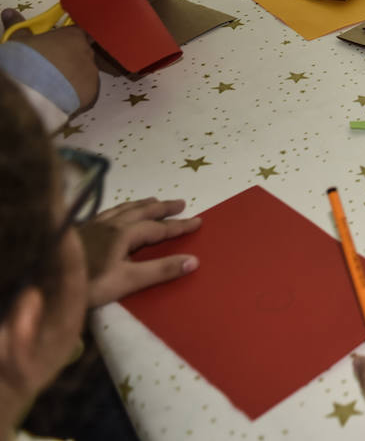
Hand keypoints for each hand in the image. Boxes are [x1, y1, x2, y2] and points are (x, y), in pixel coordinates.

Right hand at [1, 8, 98, 110]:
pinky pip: (87, 92)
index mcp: (74, 36)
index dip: (70, 40)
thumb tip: (9, 11)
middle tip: (51, 68)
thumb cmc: (24, 60)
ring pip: (85, 74)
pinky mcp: (92, 94)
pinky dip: (77, 94)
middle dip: (70, 59)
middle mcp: (88, 53)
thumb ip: (19, 26)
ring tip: (54, 86)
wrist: (27, 92)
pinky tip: (61, 97)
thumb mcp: (19, 41)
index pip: (80, 33)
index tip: (59, 46)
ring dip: (74, 77)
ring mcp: (92, 74)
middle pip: (83, 54)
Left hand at [80, 197, 200, 306]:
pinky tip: (114, 215)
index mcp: (124, 234)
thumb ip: (160, 270)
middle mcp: (109, 224)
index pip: (158, 227)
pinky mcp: (78, 231)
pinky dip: (120, 209)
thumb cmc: (87, 283)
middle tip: (180, 202)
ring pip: (122, 209)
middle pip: (141, 211)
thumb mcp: (127, 281)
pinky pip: (107, 213)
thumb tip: (194, 260)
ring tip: (152, 201)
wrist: (44, 280)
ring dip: (141, 205)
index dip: (179, 225)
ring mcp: (92, 225)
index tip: (198, 221)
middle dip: (162, 207)